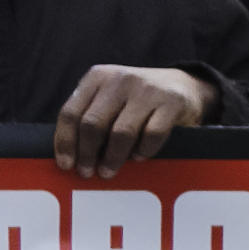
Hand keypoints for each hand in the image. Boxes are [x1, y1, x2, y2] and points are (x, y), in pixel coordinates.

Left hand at [53, 65, 218, 173]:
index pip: (71, 112)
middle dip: (87, 153)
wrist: (183, 84)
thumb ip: (91, 115)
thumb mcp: (110, 97)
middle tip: (87, 172)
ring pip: (121, 132)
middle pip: (92, 123)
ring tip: (109, 171)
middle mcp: (120, 79)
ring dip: (113, 158)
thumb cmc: (137, 100)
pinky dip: (143, 150)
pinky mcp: (171, 101)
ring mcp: (146, 89)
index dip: (65, 142)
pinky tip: (139, 157)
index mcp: (98, 77)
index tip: (66, 165)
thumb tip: (71, 155)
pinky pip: (152, 134)